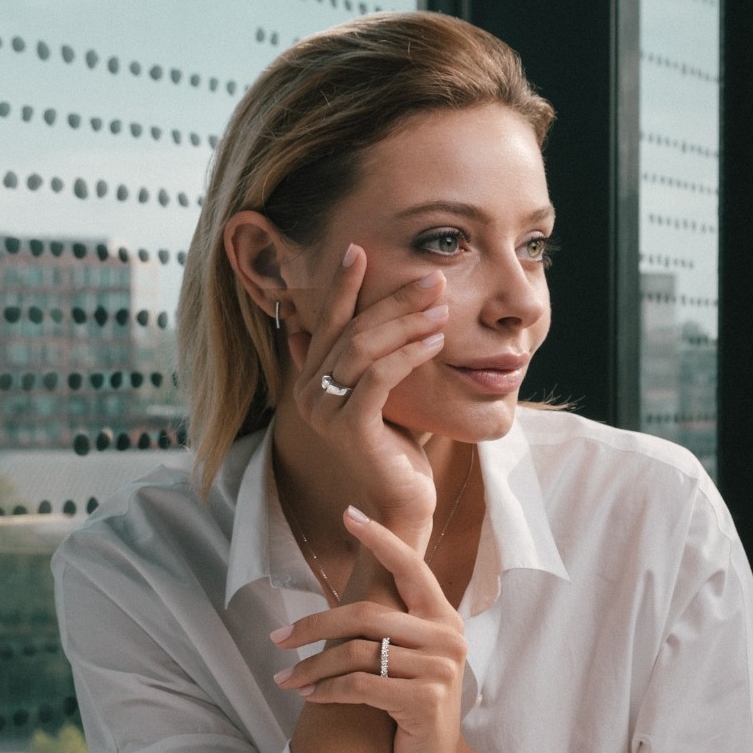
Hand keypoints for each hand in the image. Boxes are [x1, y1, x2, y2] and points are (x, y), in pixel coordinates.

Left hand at [272, 505, 470, 752]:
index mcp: (443, 619)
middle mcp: (448, 637)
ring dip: (310, 668)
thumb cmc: (411, 711)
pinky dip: (326, 692)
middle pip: (367, 614)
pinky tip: (308, 699)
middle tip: (277, 638)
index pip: (411, 568)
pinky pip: (359, 686)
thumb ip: (394, 630)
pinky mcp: (423, 701)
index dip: (380, 539)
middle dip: (313, 626)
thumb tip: (346, 602)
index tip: (348, 513)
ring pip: (357, 653)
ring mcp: (439, 670)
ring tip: (284, 680)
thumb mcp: (408, 663)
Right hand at [289, 244, 451, 535]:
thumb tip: (377, 321)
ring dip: (406, 322)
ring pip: (364, 347)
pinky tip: (437, 342)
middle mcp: (310, 391)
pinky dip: (410, 354)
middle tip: (431, 278)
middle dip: (392, 299)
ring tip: (442, 308)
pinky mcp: (350, 427)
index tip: (360, 250)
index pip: (327, 321)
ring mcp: (326, 410)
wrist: (399, 502)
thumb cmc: (397, 448)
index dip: (341, 285)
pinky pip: (380, 377)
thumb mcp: (382, 394)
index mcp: (314, 378)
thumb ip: (371, 361)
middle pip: (350, 328)